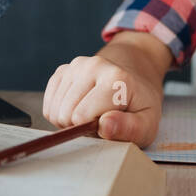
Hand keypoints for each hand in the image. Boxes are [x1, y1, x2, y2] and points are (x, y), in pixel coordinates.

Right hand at [42, 54, 163, 146]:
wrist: (133, 79)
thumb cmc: (139, 106)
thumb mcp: (146, 125)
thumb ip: (129, 129)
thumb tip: (105, 125)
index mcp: (116, 79)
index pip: (82, 117)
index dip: (92, 129)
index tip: (108, 124)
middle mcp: (93, 65)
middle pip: (65, 114)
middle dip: (79, 126)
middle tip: (98, 121)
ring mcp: (76, 65)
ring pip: (54, 110)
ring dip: (69, 120)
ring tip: (90, 115)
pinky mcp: (64, 69)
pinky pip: (48, 103)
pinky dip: (60, 112)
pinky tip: (78, 108)